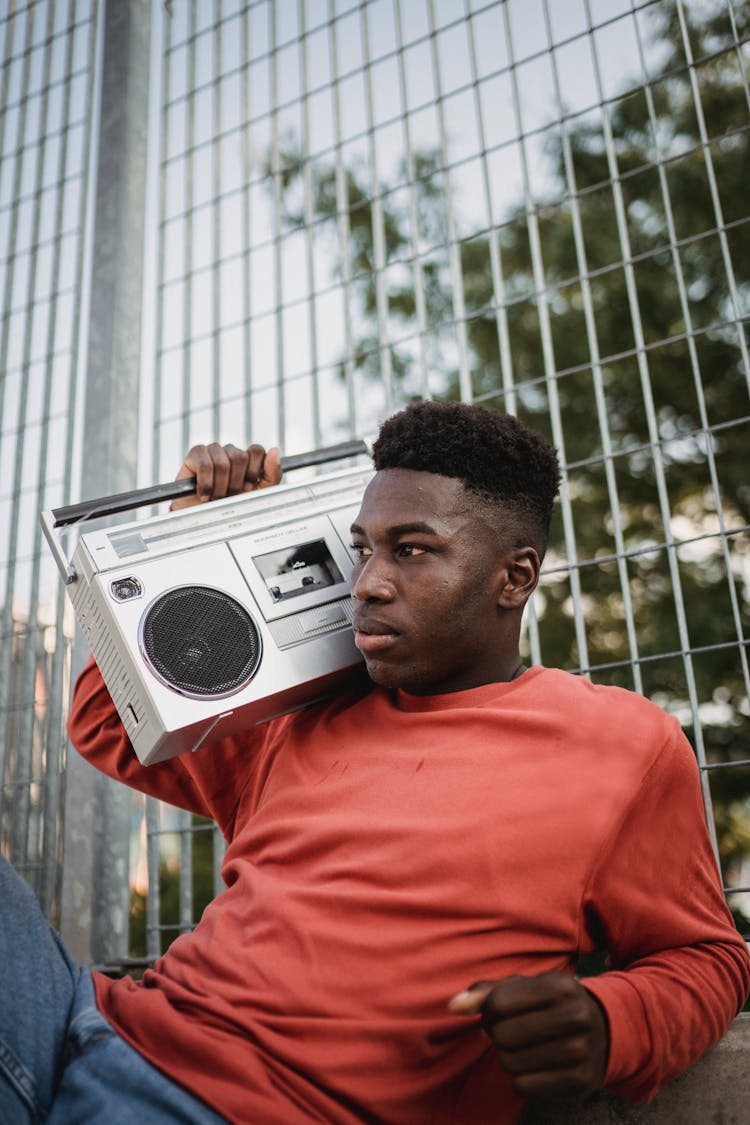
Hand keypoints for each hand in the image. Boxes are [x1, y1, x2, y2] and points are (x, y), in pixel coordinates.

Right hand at [170, 443, 281, 509]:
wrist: (205, 522)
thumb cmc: (231, 509)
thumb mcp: (258, 494)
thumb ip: (271, 474)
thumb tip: (275, 451)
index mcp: (246, 460)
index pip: (256, 450)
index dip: (254, 470)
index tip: (248, 488)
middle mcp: (230, 452)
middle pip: (239, 456)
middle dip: (236, 482)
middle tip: (229, 495)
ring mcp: (212, 451)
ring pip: (222, 462)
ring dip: (220, 486)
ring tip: (216, 497)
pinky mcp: (195, 455)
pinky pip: (204, 464)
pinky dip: (206, 483)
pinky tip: (204, 494)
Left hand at [448, 972, 608, 1101]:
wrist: (603, 1031)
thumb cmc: (550, 1004)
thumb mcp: (524, 988)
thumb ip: (485, 992)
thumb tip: (453, 1006)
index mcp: (559, 986)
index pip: (498, 1004)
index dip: (490, 1011)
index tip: (501, 1012)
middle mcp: (575, 1017)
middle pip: (502, 1036)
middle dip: (498, 1036)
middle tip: (512, 1032)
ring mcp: (581, 1052)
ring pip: (510, 1063)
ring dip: (509, 1058)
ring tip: (525, 1048)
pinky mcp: (579, 1083)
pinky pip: (523, 1087)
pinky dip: (521, 1079)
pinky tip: (536, 1066)